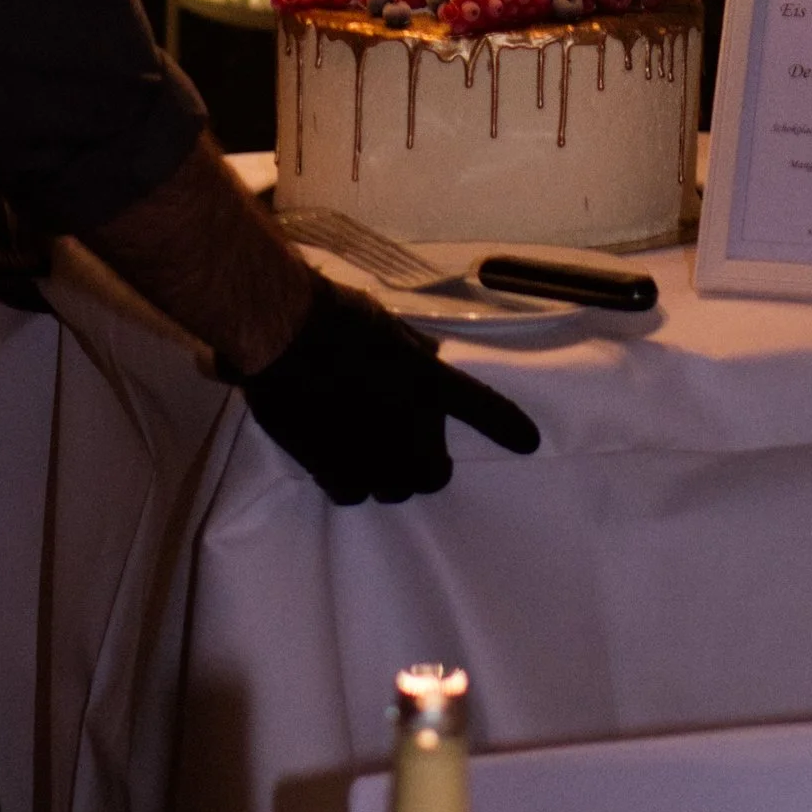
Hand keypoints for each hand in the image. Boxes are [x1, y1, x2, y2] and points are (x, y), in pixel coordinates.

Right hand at [238, 276, 542, 505]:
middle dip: (425, 466)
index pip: (481, 408)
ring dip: (387, 476)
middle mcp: (408, 428)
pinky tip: (337, 462)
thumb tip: (428, 366)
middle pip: (432, 476)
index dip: (507, 428)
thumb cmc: (336, 317)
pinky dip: (350, 482)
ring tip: (368, 454)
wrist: (283, 334)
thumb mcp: (393, 329)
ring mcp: (371, 455)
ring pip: (393, 490)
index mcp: (428, 383)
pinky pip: (352, 494)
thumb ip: (417, 358)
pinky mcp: (332, 470)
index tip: (528, 442)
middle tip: (407, 446)